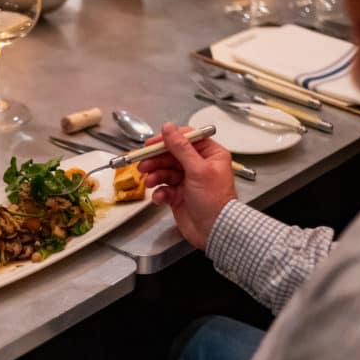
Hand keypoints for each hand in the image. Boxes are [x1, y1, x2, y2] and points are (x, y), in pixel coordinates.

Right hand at [138, 121, 236, 250]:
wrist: (215, 231)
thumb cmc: (215, 201)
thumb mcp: (198, 169)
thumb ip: (181, 148)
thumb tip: (169, 129)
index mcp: (210, 154)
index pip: (185, 139)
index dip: (167, 140)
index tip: (152, 143)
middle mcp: (199, 165)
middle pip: (172, 155)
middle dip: (156, 160)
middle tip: (143, 163)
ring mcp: (188, 180)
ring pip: (165, 171)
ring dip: (155, 175)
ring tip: (149, 181)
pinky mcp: (179, 195)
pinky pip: (164, 188)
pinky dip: (159, 192)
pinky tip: (160, 196)